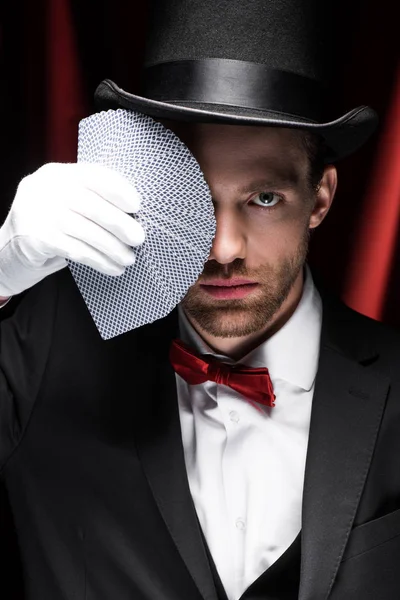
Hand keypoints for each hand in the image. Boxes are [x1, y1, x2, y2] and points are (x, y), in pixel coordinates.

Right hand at [0, 163, 144, 296]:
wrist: (13, 246)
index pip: (93, 175)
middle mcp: (45, 189)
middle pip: (92, 205)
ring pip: (86, 231)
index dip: (118, 190)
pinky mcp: (37, 238)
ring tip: (129, 258)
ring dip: (112, 248)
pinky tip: (113, 267)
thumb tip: (135, 215)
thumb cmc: (52, 223)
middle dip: (120, 224)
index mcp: (58, 174)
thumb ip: (93, 199)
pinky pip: (77, 250)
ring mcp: (38, 213)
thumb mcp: (68, 202)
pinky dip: (99, 260)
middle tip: (139, 238)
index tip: (137, 205)